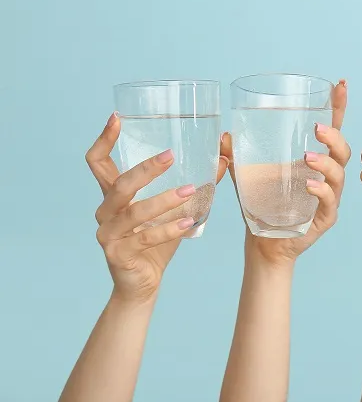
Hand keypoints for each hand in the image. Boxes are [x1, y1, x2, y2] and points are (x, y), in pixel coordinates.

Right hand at [85, 113, 230, 302]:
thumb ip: (195, 185)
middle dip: (145, 169)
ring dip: (163, 199)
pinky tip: (189, 222)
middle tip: (171, 155)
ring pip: (133, 211)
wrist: (141, 283)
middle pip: (118, 184)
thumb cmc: (156, 241)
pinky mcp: (118, 254)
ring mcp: (108, 234)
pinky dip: (168, 229)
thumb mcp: (176, 209)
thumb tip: (223, 158)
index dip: (104, 139)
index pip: (97, 161)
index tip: (116, 117)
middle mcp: (105, 211)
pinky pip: (145, 239)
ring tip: (190, 190)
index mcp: (113, 195)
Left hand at [224, 80, 350, 267]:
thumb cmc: (263, 208)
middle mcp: (327, 176)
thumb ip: (238, 157)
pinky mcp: (325, 218)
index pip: (332, 129)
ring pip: (339, 174)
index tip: (340, 84)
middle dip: (334, 136)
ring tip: (308, 158)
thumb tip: (223, 135)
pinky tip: (309, 186)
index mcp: (314, 161)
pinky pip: (330, 201)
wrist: (264, 245)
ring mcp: (329, 197)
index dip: (338, 107)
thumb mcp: (248, 178)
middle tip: (317, 128)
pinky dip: (322, 191)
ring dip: (326, 162)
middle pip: (343, 150)